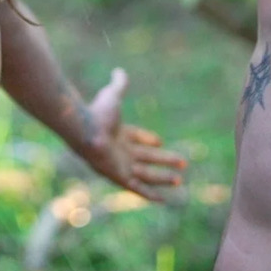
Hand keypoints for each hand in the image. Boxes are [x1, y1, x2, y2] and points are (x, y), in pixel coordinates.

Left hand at [78, 68, 186, 201]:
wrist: (86, 129)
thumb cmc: (97, 113)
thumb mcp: (112, 95)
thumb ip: (119, 85)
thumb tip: (119, 70)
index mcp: (119, 134)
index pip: (137, 139)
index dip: (148, 140)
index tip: (160, 141)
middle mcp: (120, 151)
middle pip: (147, 158)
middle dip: (165, 161)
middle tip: (184, 163)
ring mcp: (121, 165)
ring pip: (147, 175)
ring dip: (163, 178)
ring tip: (179, 180)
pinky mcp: (120, 177)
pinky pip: (137, 189)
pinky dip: (150, 195)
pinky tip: (163, 200)